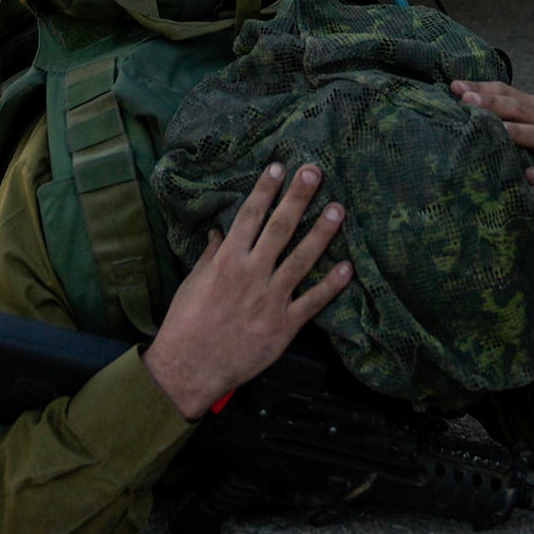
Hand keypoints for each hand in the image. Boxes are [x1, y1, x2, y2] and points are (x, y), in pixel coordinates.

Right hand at [142, 162, 352, 419]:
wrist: (189, 367)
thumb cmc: (186, 324)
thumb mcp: (193, 283)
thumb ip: (210, 256)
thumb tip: (219, 233)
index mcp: (227, 260)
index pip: (249, 216)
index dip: (265, 190)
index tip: (278, 166)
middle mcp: (251, 273)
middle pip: (279, 228)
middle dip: (297, 198)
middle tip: (314, 172)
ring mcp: (270, 299)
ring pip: (301, 259)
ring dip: (321, 233)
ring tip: (337, 209)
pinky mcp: (284, 325)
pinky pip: (312, 302)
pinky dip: (331, 286)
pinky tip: (348, 268)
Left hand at [452, 80, 533, 218]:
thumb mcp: (517, 138)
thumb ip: (495, 124)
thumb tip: (455, 111)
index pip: (506, 92)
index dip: (482, 88)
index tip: (455, 87)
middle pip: (520, 108)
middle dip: (493, 103)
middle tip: (467, 101)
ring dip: (517, 132)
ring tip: (498, 131)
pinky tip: (530, 177)